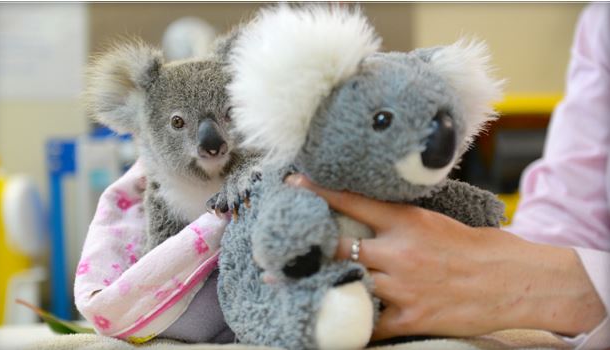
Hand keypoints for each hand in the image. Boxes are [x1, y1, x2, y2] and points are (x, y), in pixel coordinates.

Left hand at [286, 174, 605, 339]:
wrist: (512, 280)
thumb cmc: (474, 247)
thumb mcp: (434, 221)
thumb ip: (398, 218)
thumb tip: (364, 211)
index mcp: (407, 221)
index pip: (353, 200)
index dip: (319, 191)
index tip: (293, 182)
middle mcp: (399, 251)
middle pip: (339, 244)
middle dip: (307, 245)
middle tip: (275, 248)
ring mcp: (403, 287)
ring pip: (347, 282)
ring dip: (320, 283)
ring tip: (287, 284)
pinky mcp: (411, 318)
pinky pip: (369, 323)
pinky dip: (349, 321)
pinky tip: (327, 320)